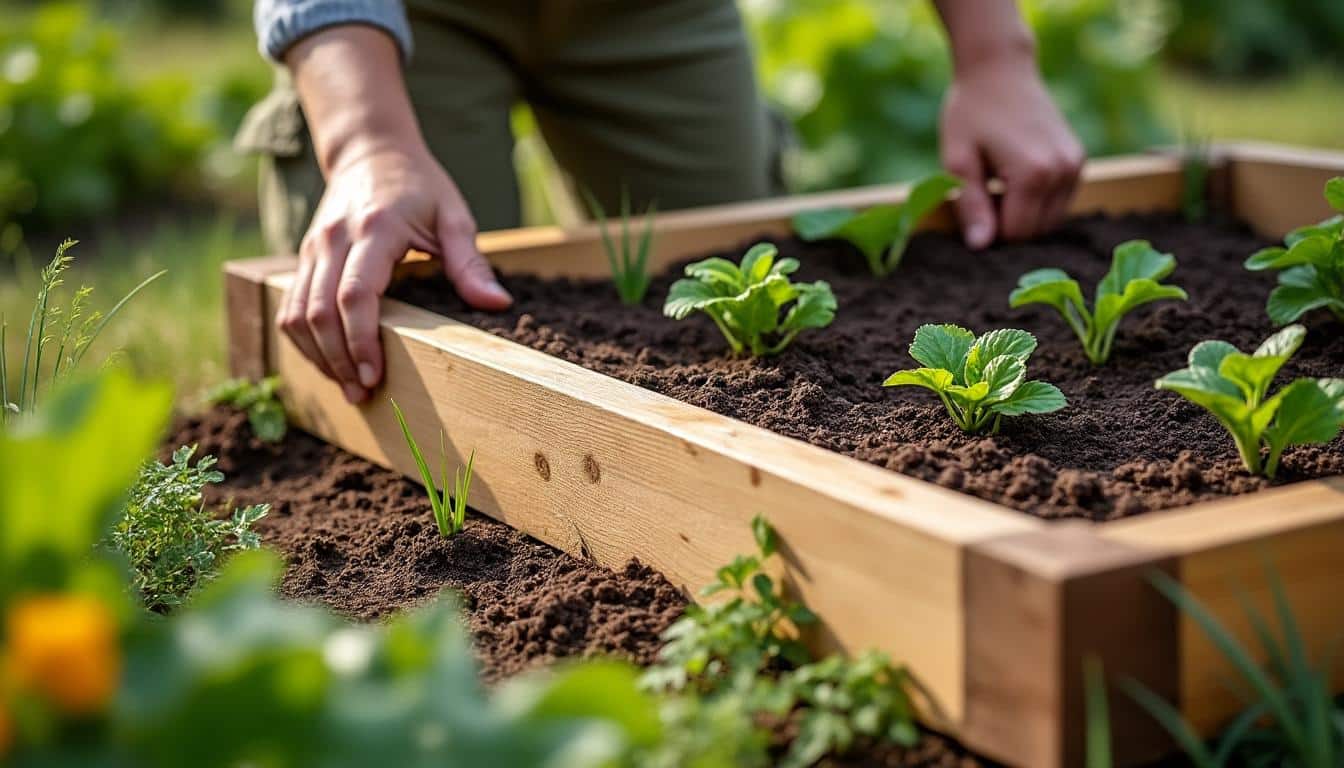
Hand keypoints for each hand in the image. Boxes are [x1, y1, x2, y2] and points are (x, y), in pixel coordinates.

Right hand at [277, 143, 512, 403]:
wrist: (371, 151)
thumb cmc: (419, 185)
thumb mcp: (454, 215)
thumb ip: (469, 263)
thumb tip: (497, 304)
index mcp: (374, 229)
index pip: (354, 293)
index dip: (360, 339)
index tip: (374, 374)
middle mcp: (334, 239)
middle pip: (319, 310)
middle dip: (338, 359)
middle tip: (362, 393)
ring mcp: (312, 248)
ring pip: (297, 312)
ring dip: (318, 356)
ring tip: (347, 387)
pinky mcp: (303, 258)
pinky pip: (290, 306)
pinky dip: (304, 340)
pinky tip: (329, 363)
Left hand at [939, 54, 1085, 248]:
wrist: (1000, 70)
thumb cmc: (971, 113)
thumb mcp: (958, 161)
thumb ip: (971, 206)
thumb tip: (981, 247)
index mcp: (1034, 174)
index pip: (1016, 234)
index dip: (990, 229)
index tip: (975, 202)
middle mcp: (1063, 171)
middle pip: (1036, 231)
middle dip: (1008, 223)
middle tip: (987, 189)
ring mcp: (1076, 165)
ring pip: (1050, 220)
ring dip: (1024, 213)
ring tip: (1002, 180)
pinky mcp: (1080, 161)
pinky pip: (1059, 202)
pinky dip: (1039, 201)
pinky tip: (1017, 177)